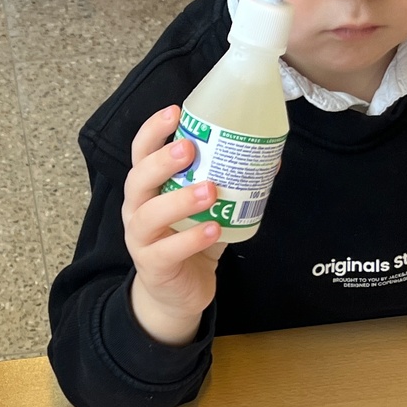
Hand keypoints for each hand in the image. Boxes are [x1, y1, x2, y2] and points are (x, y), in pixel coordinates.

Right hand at [122, 105, 226, 345]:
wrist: (177, 295)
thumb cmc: (189, 243)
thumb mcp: (208, 210)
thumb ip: (229, 187)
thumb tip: (270, 161)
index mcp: (147, 188)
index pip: (141, 152)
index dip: (153, 130)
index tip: (175, 111)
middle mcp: (137, 209)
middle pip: (138, 178)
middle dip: (162, 161)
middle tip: (190, 149)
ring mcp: (140, 239)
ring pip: (149, 214)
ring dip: (180, 200)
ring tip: (210, 189)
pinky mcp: (153, 266)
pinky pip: (168, 251)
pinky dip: (192, 239)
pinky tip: (214, 229)